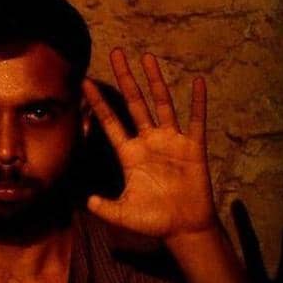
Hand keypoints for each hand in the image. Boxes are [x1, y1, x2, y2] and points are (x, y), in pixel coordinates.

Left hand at [83, 48, 217, 243]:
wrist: (183, 227)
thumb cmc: (153, 220)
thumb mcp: (124, 214)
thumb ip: (105, 207)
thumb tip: (87, 202)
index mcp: (130, 155)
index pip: (110, 122)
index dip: (98, 103)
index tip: (85, 82)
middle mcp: (149, 142)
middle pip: (135, 104)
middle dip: (125, 79)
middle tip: (116, 54)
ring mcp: (171, 142)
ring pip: (162, 105)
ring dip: (156, 82)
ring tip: (148, 58)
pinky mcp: (193, 148)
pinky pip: (196, 121)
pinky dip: (197, 103)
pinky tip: (197, 83)